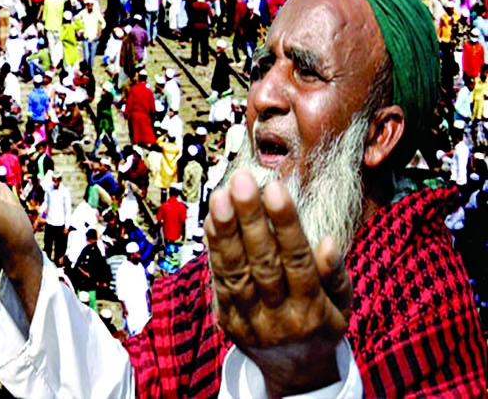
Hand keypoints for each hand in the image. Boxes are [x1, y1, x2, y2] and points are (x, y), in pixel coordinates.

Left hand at [205, 170, 352, 397]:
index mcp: (314, 312)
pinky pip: (219, 281)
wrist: (295, 372)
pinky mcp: (227, 320)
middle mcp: (280, 318)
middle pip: (262, 264)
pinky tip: (213, 220)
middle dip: (250, 220)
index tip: (275, 188)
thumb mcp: (341, 304)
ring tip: (221, 195)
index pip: (298, 261)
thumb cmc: (322, 323)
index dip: (285, 224)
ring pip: (235, 272)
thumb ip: (335, 274)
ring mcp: (250, 321)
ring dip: (225, 232)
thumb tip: (328, 242)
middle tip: (241, 181)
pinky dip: (215, 249)